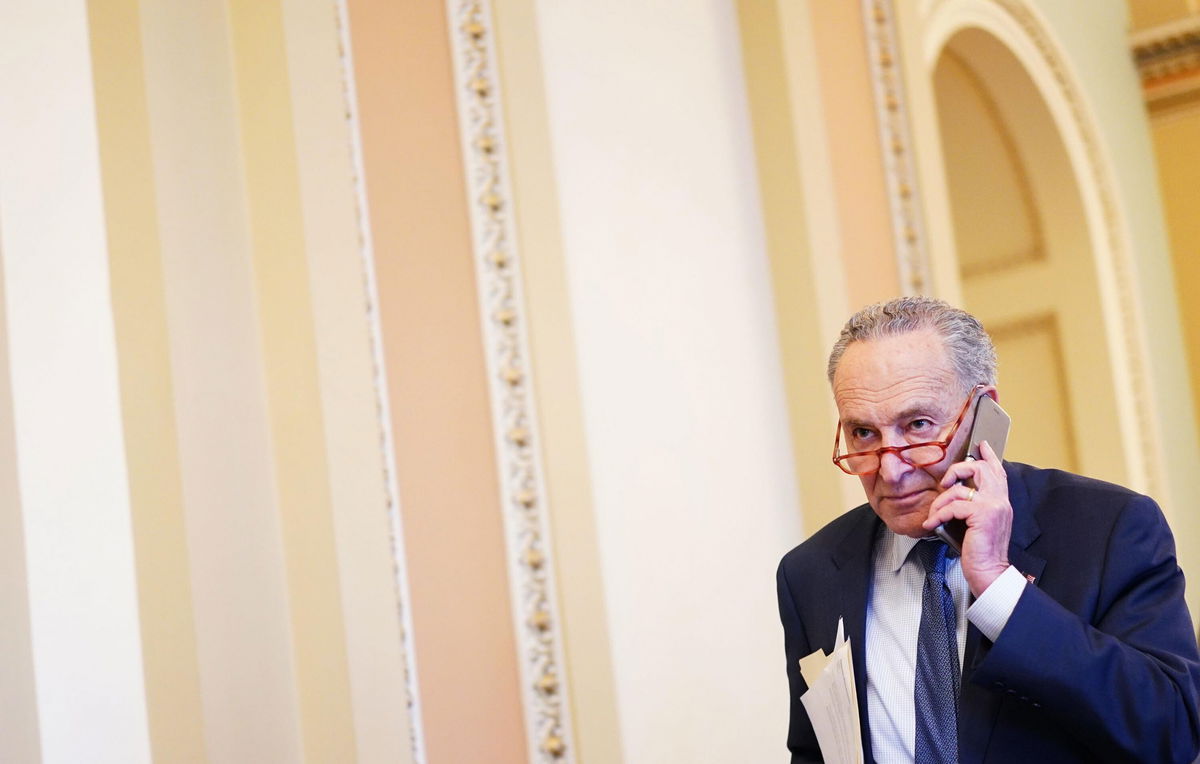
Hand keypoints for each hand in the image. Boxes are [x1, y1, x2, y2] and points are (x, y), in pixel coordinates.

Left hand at [922, 440, 1011, 595]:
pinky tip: (932, 524)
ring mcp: (993, 506)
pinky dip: (939, 514)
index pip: (998, 471)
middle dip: (957, 470)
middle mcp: (1000, 500)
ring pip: (960, 488)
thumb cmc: (980, 551)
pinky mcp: (982, 515)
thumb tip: (954, 493)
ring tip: (934, 515)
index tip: (981, 444)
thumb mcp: (978, 523)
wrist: (989, 572)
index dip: (988, 456)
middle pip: (980, 468)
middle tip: (945, 482)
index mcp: (1001, 501)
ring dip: (940, 501)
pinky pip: (953, 505)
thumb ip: (974, 506)